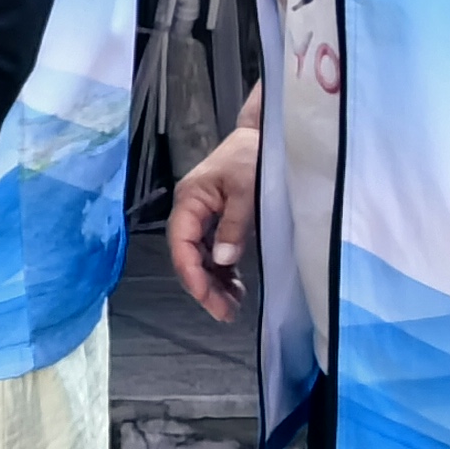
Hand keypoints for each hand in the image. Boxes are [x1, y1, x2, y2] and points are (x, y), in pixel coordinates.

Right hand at [169, 125, 260, 321]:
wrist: (268, 135)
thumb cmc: (255, 155)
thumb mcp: (248, 189)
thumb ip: (233, 224)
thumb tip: (222, 260)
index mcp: (190, 200)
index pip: (181, 244)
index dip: (191, 274)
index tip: (208, 299)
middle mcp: (192, 210)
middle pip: (188, 256)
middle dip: (203, 286)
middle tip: (224, 313)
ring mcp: (205, 216)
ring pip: (201, 257)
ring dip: (214, 283)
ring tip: (232, 307)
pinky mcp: (220, 220)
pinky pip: (215, 252)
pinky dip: (223, 272)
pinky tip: (235, 287)